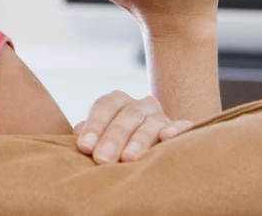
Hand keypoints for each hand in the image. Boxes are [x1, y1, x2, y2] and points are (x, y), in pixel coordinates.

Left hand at [73, 90, 191, 163]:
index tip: (84, 147)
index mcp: (118, 102)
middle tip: (102, 159)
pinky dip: (175, 130)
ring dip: (138, 140)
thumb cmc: (114, 149)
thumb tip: (78, 132)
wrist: (147, 152)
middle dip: (113, 138)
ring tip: (127, 158)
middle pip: (127, 115)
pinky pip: (182, 125)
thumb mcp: (99, 141)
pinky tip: (166, 137)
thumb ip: (88, 136)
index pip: (104, 106)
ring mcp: (161, 116)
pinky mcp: (181, 128)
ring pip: (151, 123)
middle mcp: (140, 105)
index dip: (94, 125)